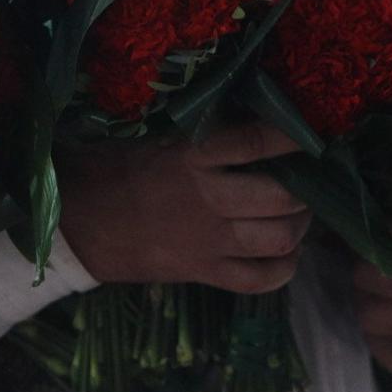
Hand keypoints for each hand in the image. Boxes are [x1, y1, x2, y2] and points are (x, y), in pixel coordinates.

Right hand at [57, 122, 311, 292]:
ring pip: (278, 239)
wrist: (79, 225)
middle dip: (305, 190)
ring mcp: (209, 242)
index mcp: (191, 157)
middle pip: (281, 198)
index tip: (312, 130)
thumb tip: (252, 112)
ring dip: (300, 226)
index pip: (256, 142)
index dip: (292, 136)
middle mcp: (208, 200)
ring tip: (300, 214)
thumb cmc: (116, 170)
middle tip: (308, 180)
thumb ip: (202, 132)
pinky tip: (288, 254)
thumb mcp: (156, 137)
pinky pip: (259, 279)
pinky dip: (284, 268)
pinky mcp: (204, 273)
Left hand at [353, 220, 391, 373]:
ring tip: (378, 283)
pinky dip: (380, 340)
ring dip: (366, 295)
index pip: (391, 234)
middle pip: (367, 276)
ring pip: (369, 315)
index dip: (385, 222)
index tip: (391, 219)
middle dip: (365, 258)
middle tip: (376, 250)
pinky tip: (387, 321)